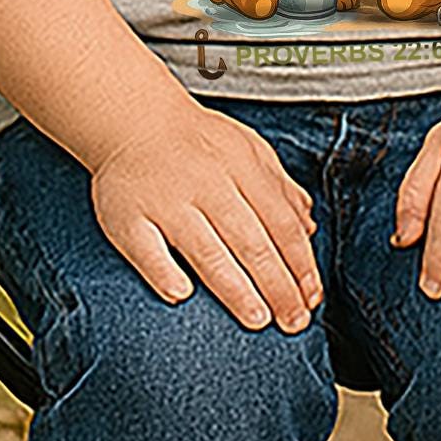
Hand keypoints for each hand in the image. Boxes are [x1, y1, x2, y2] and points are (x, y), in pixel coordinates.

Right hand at [90, 100, 322, 329]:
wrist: (132, 119)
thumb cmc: (197, 141)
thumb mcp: (249, 150)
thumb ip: (280, 188)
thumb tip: (310, 227)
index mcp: (242, 168)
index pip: (281, 223)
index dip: (300, 263)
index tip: (313, 296)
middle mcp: (207, 184)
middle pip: (251, 242)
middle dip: (278, 286)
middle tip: (295, 321)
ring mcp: (166, 202)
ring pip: (206, 251)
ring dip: (235, 289)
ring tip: (258, 320)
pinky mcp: (126, 216)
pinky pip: (146, 250)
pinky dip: (164, 272)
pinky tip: (182, 296)